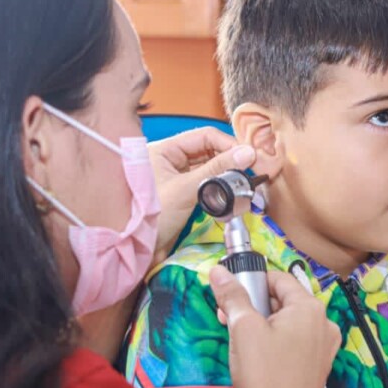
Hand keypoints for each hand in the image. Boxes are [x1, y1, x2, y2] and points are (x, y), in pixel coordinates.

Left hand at [149, 127, 254, 262]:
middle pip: (209, 151)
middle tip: (251, 170)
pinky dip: (221, 188)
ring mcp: (178, 177)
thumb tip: (247, 153)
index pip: (204, 136)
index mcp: (164, 149)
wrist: (136, 251)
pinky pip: (208, 184)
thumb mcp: (185, 190)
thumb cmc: (151, 217)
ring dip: (228, 175)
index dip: (228, 144)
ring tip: (243, 183)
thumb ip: (217, 170)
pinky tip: (232, 194)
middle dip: (231, 160)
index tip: (248, 156)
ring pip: (211, 168)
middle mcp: (171, 159)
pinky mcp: (185, 194)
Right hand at [209, 265, 340, 387]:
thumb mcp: (243, 329)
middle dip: (253, 306)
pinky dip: (273, 342)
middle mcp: (324, 323)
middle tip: (226, 318)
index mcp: (310, 308)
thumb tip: (219, 271)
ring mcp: (324, 346)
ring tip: (237, 339)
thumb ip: (232, 296)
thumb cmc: (264, 376)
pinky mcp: (317, 366)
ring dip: (260, 325)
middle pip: (283, 301)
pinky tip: (255, 356)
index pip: (278, 279)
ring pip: (287, 323)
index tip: (229, 295)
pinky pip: (293, 343)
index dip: (251, 282)